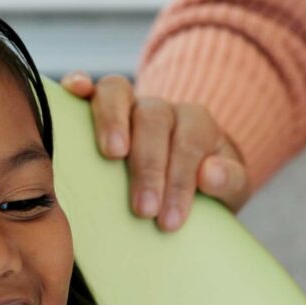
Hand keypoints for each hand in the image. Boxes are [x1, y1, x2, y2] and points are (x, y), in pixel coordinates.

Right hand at [61, 71, 251, 230]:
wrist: (187, 171)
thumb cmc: (204, 185)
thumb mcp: (231, 189)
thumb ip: (230, 181)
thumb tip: (208, 174)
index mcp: (196, 124)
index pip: (188, 145)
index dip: (179, 182)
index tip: (169, 221)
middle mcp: (162, 109)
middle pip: (153, 119)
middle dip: (149, 166)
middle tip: (144, 210)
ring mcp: (129, 104)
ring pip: (118, 92)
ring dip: (113, 121)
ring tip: (111, 154)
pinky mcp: (101, 106)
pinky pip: (91, 88)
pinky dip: (80, 83)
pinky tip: (74, 91)